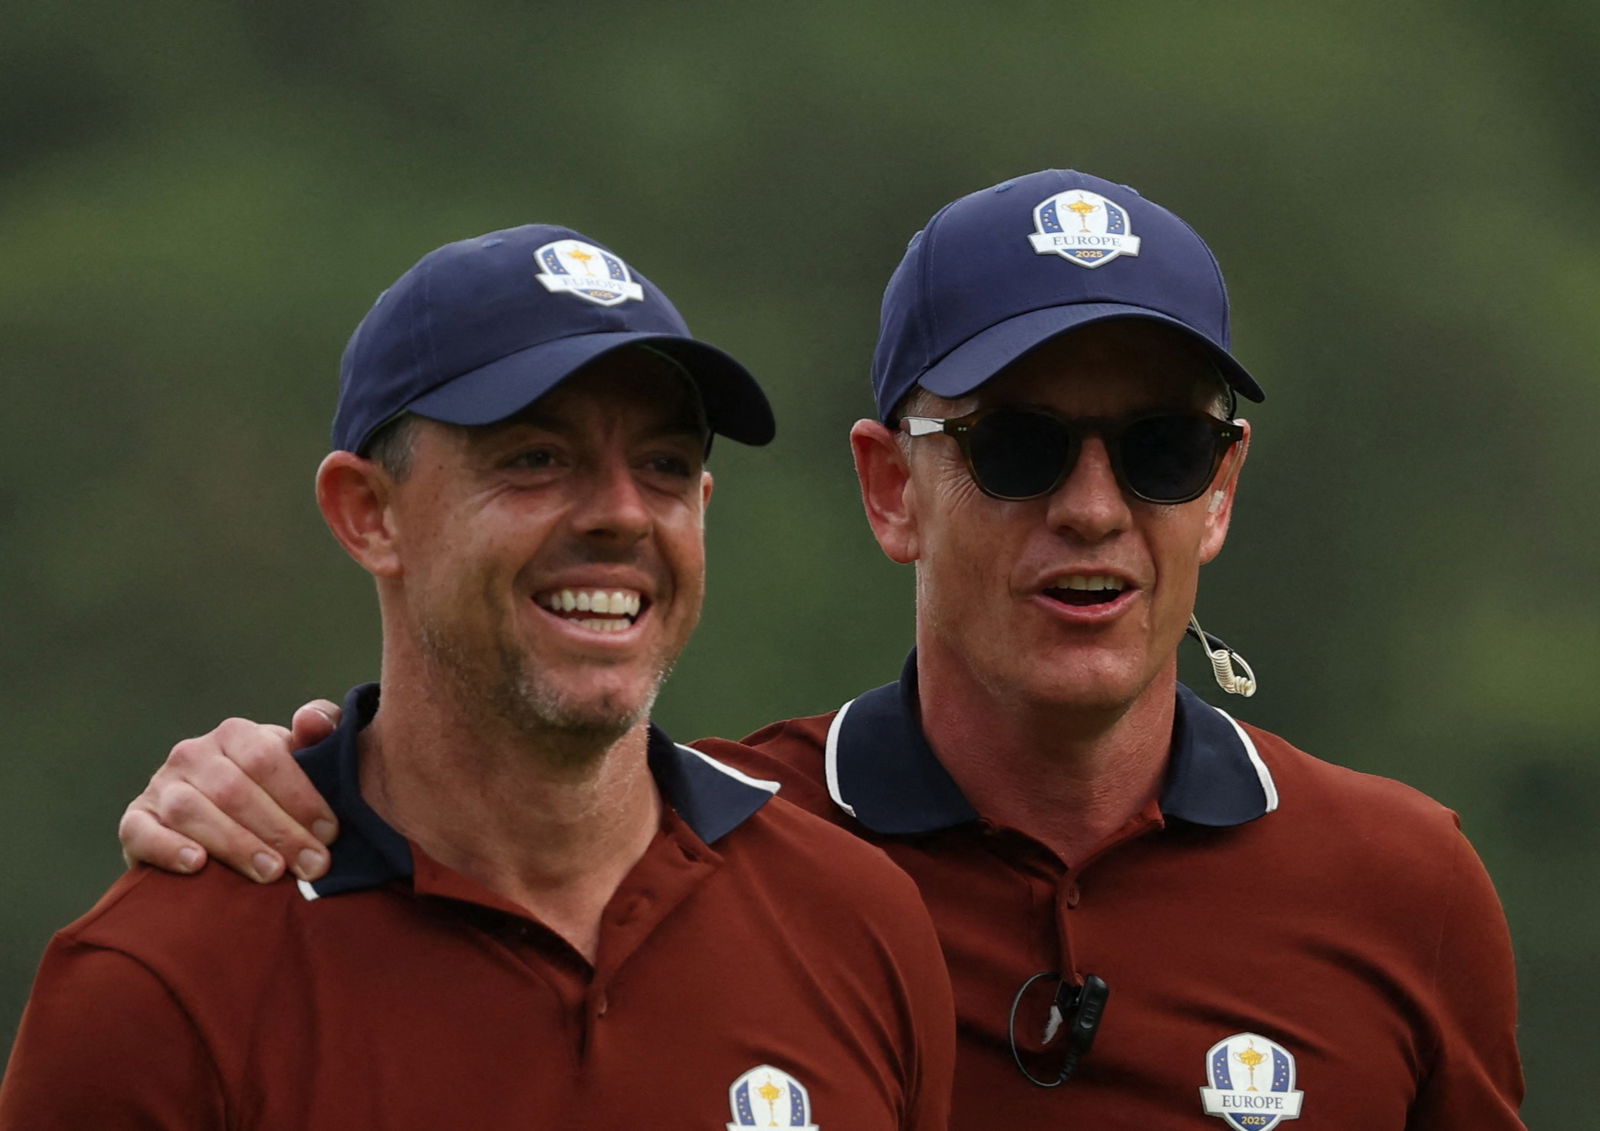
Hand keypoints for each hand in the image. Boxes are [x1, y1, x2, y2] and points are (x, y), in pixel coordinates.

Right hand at [118, 701, 343, 882]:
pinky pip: (142, 832)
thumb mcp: (302, 757)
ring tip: (271, 872)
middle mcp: (192, 753)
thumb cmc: (273, 788)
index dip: (301, 797)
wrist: (221, 821)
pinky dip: (168, 848)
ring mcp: (160, 786)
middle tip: (312, 865)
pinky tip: (198, 865)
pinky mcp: (136, 821)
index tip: (330, 833)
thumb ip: (320, 732)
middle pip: (234, 790)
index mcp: (235, 733)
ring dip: (235, 844)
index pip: (267, 758)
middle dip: (279, 830)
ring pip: (192, 811)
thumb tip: (310, 721)